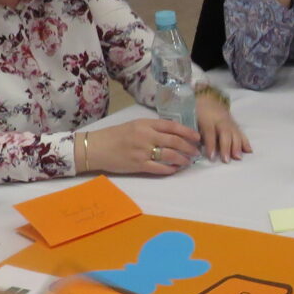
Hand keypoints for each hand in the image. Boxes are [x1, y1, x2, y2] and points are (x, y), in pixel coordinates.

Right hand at [82, 117, 201, 175]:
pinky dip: (170, 169)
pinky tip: (175, 169)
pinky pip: (159, 168)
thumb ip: (151, 128)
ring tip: (188, 161)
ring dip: (182, 159)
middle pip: (174, 141)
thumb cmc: (114, 135)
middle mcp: (146, 136)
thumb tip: (171, 133)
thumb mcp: (133, 125)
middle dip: (189, 147)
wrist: (96, 148)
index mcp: (145, 124)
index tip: (197, 137)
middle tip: (196, 152)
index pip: (172, 126)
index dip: (187, 132)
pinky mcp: (138, 165)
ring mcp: (143, 151)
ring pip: (170, 155)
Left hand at [195, 97, 250, 162]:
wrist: (208, 100)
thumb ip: (194, 133)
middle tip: (226, 160)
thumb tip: (196, 148)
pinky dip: (246, 142)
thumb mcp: (192, 120)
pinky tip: (249, 151)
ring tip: (238, 158)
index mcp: (207, 119)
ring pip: (235, 134)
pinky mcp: (235, 125)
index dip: (211, 144)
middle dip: (226, 147)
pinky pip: (241, 133)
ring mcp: (230, 122)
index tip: (211, 157)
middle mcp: (220, 120)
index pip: (209, 132)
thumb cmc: (197, 113)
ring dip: (237, 146)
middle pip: (225, 134)